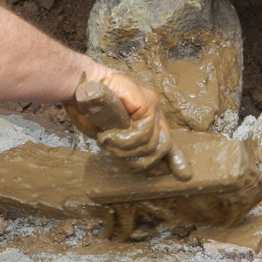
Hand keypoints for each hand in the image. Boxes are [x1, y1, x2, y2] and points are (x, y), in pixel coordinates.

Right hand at [65, 72, 191, 179]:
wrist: (78, 86)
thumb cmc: (88, 110)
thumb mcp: (107, 135)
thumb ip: (123, 148)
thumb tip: (138, 164)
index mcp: (147, 118)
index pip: (167, 141)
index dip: (176, 160)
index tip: (183, 175)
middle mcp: (154, 111)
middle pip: (164, 146)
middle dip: (145, 160)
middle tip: (120, 157)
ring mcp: (153, 106)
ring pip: (151, 144)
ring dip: (125, 149)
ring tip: (107, 142)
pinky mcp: (148, 102)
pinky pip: (143, 134)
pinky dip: (124, 140)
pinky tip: (108, 137)